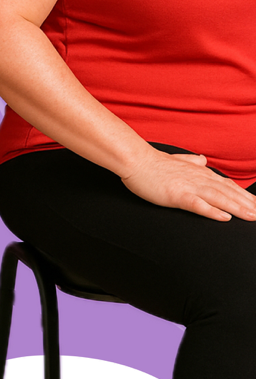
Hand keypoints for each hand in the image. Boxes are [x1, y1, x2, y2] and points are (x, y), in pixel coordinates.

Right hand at [122, 148, 255, 221]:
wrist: (135, 160)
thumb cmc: (153, 163)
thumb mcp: (177, 160)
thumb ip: (191, 161)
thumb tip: (203, 160)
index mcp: (198, 172)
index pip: (226, 184)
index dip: (243, 195)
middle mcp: (198, 178)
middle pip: (228, 192)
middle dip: (247, 204)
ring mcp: (188, 186)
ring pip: (218, 198)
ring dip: (237, 208)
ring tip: (252, 217)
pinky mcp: (177, 195)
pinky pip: (198, 205)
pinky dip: (213, 211)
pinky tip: (224, 218)